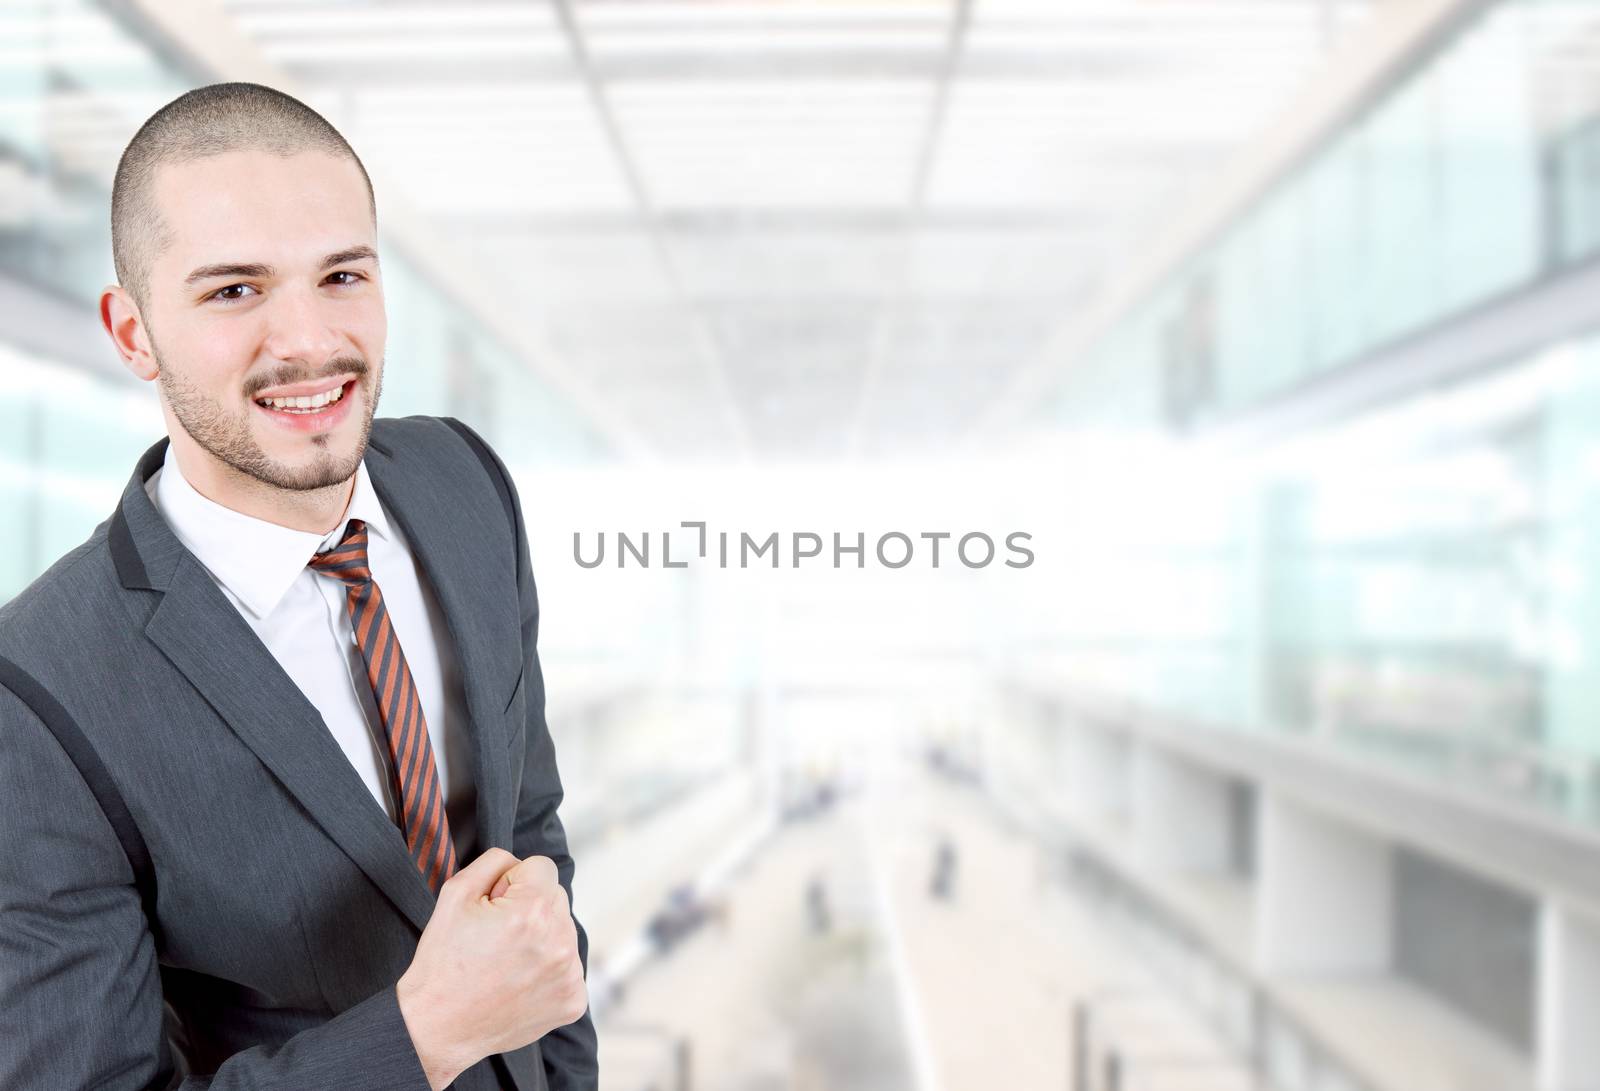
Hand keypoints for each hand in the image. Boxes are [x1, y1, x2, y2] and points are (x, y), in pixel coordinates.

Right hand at [396, 848, 588, 1089]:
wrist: (437, 1027)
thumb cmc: (443, 963)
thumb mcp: (455, 893)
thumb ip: (494, 861)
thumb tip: (519, 863)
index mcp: (533, 911)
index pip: (542, 867)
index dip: (513, 882)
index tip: (495, 906)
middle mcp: (559, 941)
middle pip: (556, 898)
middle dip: (530, 908)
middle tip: (496, 937)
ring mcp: (570, 974)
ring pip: (563, 932)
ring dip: (542, 938)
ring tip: (506, 962)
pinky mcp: (573, 1000)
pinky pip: (569, 966)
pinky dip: (548, 970)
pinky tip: (519, 982)